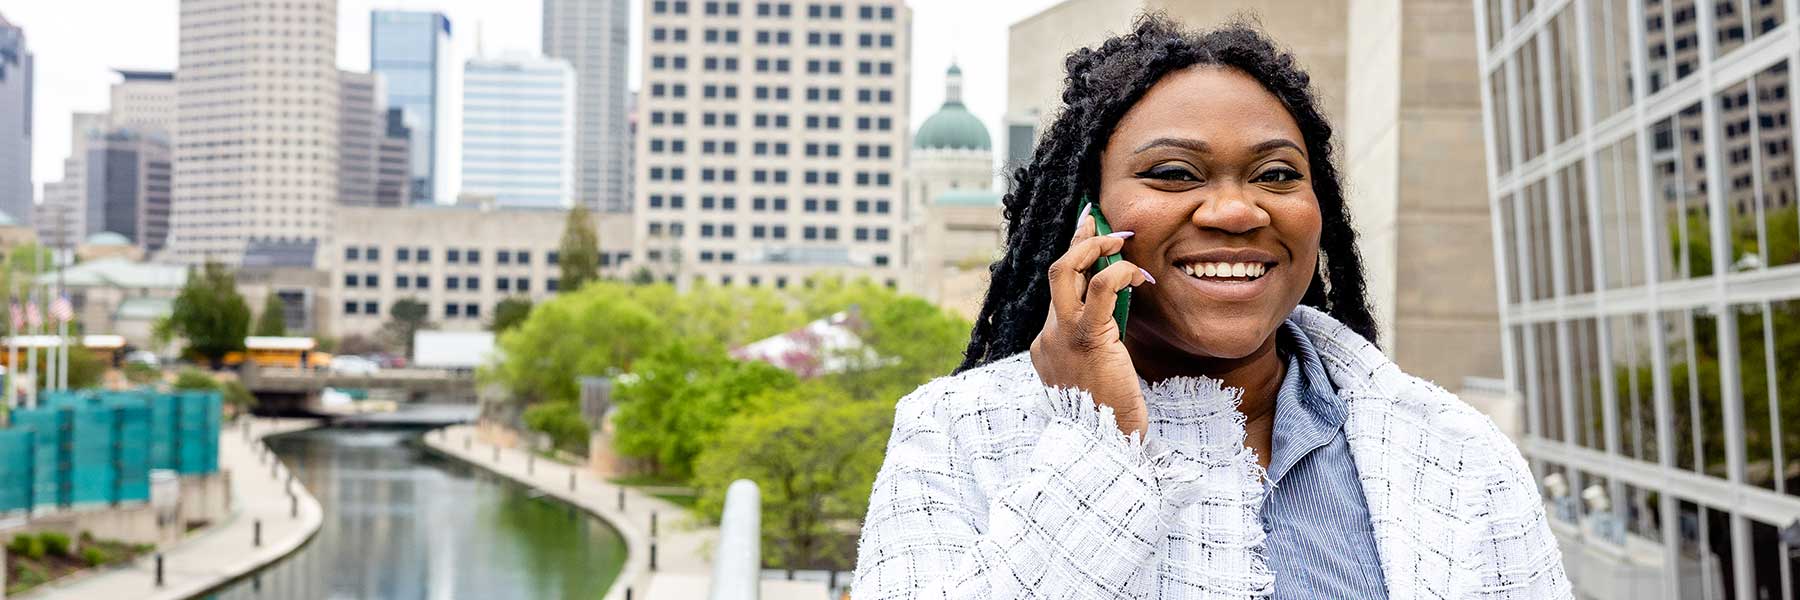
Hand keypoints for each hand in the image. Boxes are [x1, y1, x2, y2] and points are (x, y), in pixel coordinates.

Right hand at [1029, 205, 1152, 435]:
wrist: (1100, 447)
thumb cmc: (1105, 422)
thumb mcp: (1096, 383)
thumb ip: (1097, 354)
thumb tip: (1115, 331)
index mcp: (1048, 349)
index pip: (1060, 296)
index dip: (1076, 267)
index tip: (1087, 243)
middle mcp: (1048, 338)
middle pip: (1055, 275)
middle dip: (1076, 243)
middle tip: (1095, 220)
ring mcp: (1062, 336)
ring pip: (1064, 271)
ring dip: (1091, 247)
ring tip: (1117, 236)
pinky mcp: (1086, 338)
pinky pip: (1103, 289)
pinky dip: (1120, 272)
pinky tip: (1139, 274)